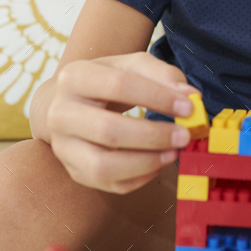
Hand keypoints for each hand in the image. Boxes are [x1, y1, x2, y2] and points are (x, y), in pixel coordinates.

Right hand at [47, 53, 200, 192]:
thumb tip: (190, 95)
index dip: (158, 97)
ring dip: (145, 163)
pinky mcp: (73, 171)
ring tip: (172, 153)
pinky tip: (157, 164)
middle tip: (184, 136)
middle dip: (153, 136)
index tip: (188, 107)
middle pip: (108, 131)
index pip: (119, 85)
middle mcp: (60, 113)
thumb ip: (163, 74)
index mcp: (74, 77)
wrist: (71, 102)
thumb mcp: (132, 66)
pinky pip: (107, 184)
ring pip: (102, 167)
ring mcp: (63, 147)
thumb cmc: (108, 82)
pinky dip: (138, 179)